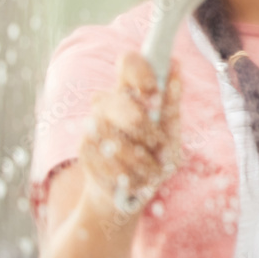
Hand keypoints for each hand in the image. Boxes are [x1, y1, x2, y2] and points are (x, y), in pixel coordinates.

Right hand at [79, 51, 182, 214]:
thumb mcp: (171, 133)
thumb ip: (170, 103)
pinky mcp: (84, 148)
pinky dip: (127, 174)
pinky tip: (132, 179)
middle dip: (143, 129)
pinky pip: (107, 161)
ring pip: (115, 137)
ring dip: (140, 161)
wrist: (128, 195)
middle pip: (119, 103)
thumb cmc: (155, 158)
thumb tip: (175, 64)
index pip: (129, 62)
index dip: (141, 73)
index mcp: (133, 91)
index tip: (154, 94)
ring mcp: (93, 124)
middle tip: (156, 144)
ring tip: (150, 171)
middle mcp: (109, 102)